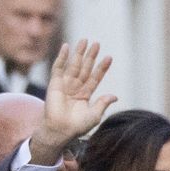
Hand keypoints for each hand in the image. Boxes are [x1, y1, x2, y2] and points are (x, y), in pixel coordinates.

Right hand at [30, 40, 115, 162]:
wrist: (60, 130)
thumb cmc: (77, 126)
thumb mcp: (94, 115)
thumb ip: (103, 103)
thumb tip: (115, 96)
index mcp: (86, 94)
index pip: (95, 77)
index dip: (102, 68)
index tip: (109, 57)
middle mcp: (76, 87)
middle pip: (85, 68)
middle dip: (91, 56)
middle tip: (97, 43)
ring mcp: (65, 84)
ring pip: (73, 65)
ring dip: (79, 53)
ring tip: (84, 40)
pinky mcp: (54, 83)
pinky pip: (58, 67)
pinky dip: (62, 57)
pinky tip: (66, 46)